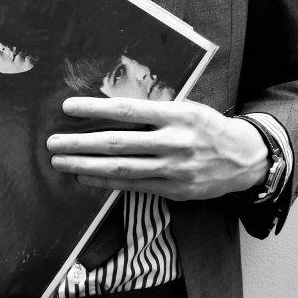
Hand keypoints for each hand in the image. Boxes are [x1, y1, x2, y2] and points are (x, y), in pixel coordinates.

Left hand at [46, 97, 268, 200]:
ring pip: (122, 168)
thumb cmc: (206, 127)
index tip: (68, 108)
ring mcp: (175, 168)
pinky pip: (133, 185)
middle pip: (118, 142)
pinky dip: (105, 182)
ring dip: (86, 165)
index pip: (128, 109)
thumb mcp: (187, 108)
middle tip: (52, 142)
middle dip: (80, 143)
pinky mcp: (175, 189)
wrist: (245, 158)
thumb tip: (108, 108)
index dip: (95, 109)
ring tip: (60, 161)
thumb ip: (154, 111)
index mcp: (178, 114)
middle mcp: (176, 141)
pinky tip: (84, 177)